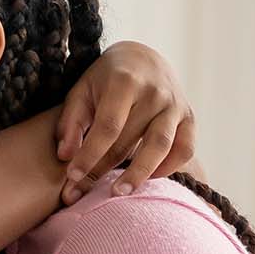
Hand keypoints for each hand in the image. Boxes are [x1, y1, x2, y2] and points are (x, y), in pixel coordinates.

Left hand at [55, 40, 196, 201]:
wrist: (143, 58)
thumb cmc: (105, 80)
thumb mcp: (81, 90)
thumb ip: (71, 121)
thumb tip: (65, 156)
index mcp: (125, 83)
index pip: (107, 126)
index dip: (89, 154)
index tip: (72, 176)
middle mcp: (155, 93)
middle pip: (128, 140)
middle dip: (102, 170)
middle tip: (80, 194)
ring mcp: (175, 105)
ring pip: (160, 146)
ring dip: (140, 173)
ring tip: (119, 192)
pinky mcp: (189, 117)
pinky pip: (185, 148)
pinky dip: (170, 167)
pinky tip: (148, 179)